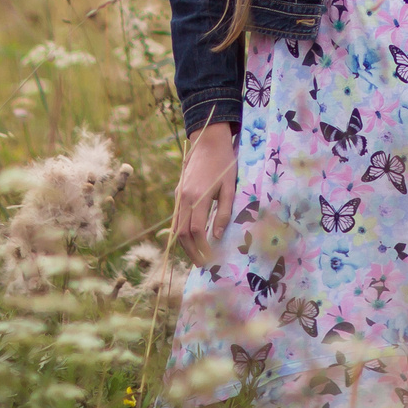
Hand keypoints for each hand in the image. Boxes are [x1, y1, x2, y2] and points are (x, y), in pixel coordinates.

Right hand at [170, 122, 237, 262]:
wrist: (208, 142)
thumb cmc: (224, 164)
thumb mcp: (230, 187)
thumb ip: (224, 212)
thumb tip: (217, 236)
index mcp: (199, 197)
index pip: (196, 230)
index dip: (202, 247)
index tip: (210, 258)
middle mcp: (185, 198)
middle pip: (182, 233)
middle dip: (191, 252)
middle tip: (202, 265)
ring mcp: (179, 196)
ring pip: (176, 227)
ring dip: (184, 245)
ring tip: (196, 257)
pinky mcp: (178, 193)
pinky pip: (177, 218)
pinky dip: (181, 232)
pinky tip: (190, 240)